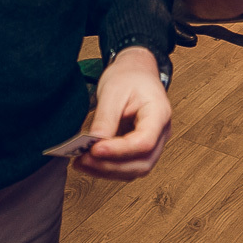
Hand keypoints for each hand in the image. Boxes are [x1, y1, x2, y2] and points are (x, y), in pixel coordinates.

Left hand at [74, 46, 172, 180]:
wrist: (136, 72)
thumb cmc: (129, 77)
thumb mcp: (113, 91)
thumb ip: (106, 119)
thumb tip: (94, 144)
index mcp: (159, 113)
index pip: (144, 142)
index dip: (120, 150)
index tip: (95, 149)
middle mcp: (161, 133)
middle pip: (142, 162)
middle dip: (111, 165)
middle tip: (83, 159)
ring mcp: (153, 143)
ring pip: (135, 169)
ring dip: (107, 170)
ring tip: (81, 162)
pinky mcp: (139, 149)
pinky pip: (127, 166)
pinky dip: (107, 168)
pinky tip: (89, 162)